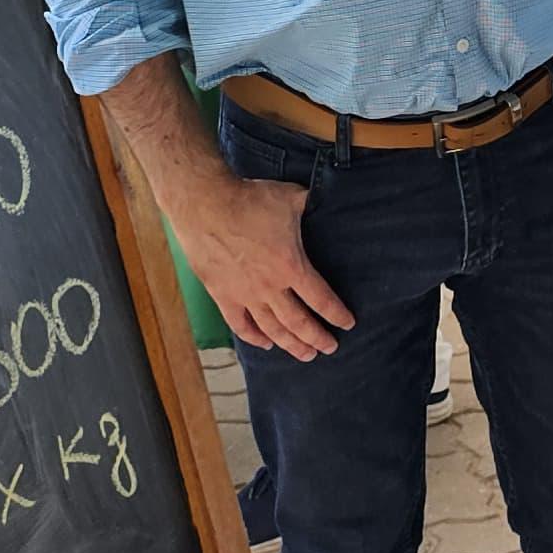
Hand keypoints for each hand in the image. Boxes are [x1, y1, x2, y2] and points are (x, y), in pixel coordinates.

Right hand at [169, 173, 356, 359]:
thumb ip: (312, 204)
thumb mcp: (291, 198)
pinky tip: (265, 344)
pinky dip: (254, 338)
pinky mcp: (222, 295)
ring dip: (291, 345)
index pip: (321, 299)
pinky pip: (240, 325)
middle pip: (299, 323)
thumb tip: (329, 196)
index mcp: (291, 266)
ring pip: (272, 330)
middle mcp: (270, 287)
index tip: (347, 324)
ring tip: (306, 355)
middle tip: (330, 348)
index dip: (337, 315)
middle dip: (318, 338)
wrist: (205, 204)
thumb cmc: (249, 200)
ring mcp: (245, 294)